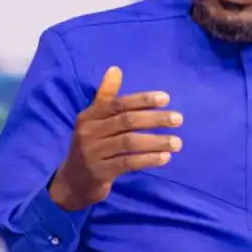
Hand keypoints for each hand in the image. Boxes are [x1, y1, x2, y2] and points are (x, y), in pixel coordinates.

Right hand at [49, 66, 182, 210]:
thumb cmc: (90, 146)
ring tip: (177, 142)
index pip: (118, 104)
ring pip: (129, 142)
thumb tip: (115, 68)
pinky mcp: (100, 172)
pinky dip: (148, 159)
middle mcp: (89, 132)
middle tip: (178, 119)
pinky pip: (128, 163)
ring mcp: (93, 153)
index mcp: (89, 116)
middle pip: (126, 121)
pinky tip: (164, 158)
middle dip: (154, 119)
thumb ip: (106, 96)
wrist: (72, 182)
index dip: (142, 100)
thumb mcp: (93, 121)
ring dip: (156, 141)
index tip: (166, 98)